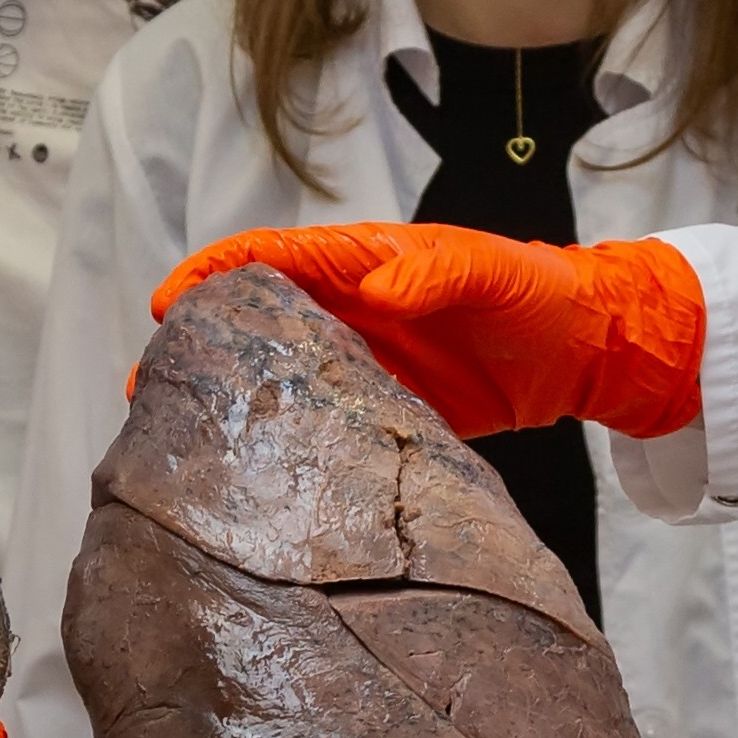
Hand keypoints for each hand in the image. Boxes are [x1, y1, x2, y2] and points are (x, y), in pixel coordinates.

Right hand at [153, 226, 705, 439]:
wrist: (592, 350)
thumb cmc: (542, 295)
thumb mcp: (494, 273)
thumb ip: (435, 273)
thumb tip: (376, 286)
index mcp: (368, 264)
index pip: (274, 259)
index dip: (216, 276)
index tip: (169, 303)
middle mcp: (356, 311)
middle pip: (260, 322)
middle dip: (201, 346)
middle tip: (145, 385)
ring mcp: (369, 364)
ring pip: (282, 377)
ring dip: (232, 401)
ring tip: (178, 438)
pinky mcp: (390, 413)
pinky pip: (325, 425)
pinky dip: (286, 444)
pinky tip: (254, 477)